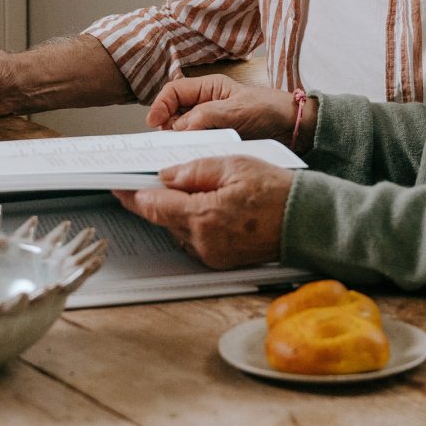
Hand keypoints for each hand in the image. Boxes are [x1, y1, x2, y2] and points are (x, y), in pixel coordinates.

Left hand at [115, 155, 292, 268]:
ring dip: (172, 213)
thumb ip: (195, 170)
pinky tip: (197, 208)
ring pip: (177, 231)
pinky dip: (189, 224)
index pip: (155, 206)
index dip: (133, 195)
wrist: (306, 221)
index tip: (118, 186)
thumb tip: (166, 176)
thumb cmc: (276, 190)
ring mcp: (212, 254)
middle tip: (138, 186)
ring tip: (175, 192)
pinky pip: (193, 241)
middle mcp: (203, 241)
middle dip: (150, 203)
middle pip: (163, 220)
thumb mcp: (235, 165)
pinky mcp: (221, 260)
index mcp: (204, 216)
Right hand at [147, 75, 313, 148]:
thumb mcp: (237, 110)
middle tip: (166, 144)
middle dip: (167, 128)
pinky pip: (198, 146)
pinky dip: (193, 152)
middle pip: (174, 114)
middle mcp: (206, 105)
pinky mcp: (217, 141)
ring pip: (184, 132)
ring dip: (180, 142)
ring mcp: (211, 124)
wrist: (295, 128)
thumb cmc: (271, 109)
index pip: (174, 92)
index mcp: (208, 88)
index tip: (154, 123)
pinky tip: (194, 160)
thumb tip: (179, 129)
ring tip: (180, 152)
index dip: (160, 106)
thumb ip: (207, 116)